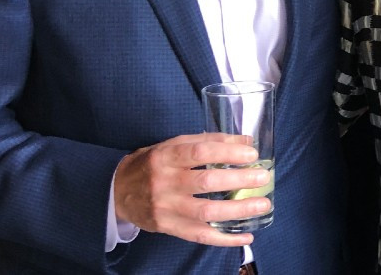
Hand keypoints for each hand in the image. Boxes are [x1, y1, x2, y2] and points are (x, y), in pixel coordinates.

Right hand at [113, 132, 271, 245]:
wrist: (117, 191)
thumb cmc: (153, 164)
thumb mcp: (173, 145)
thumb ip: (208, 141)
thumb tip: (246, 142)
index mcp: (167, 156)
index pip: (200, 152)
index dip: (228, 152)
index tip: (251, 154)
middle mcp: (165, 182)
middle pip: (206, 182)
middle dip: (239, 180)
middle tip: (263, 177)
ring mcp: (166, 208)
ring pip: (206, 212)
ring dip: (238, 210)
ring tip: (262, 204)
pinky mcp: (168, 227)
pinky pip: (200, 235)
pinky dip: (225, 238)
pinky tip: (246, 236)